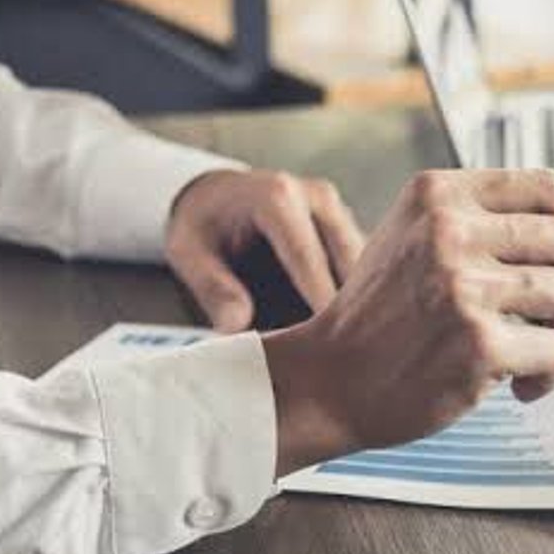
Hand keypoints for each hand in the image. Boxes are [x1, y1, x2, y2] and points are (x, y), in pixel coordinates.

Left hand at [166, 169, 366, 331]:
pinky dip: (359, 300)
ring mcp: (340, 211)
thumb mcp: (188, 252)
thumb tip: (236, 325)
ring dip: (360, 306)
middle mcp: (318, 197)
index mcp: (278, 198)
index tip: (327, 347)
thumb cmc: (203, 227)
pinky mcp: (350, 227)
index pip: (308, 260)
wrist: (219, 196)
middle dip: (349, 311)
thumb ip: (212, 287)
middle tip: (343, 357)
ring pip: (365, 268)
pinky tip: (347, 332)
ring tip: (349, 349)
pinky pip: (365, 269)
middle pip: (348, 263)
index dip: (319, 305)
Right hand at [260, 169, 553, 475]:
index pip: (546, 187)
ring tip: (540, 355)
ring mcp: (463, 286)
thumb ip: (489, 226)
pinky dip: (551, 375)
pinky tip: (519, 385)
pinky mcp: (478, 342)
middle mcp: (449, 231)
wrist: (329, 380)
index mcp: (438, 195)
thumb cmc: (383, 318)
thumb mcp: (417, 240)